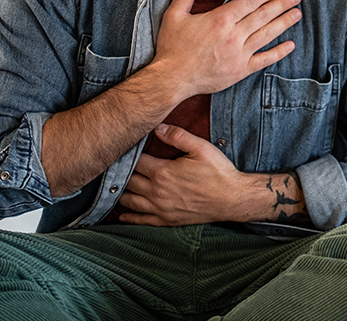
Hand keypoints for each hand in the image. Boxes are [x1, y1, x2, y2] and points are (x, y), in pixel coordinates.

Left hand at [118, 124, 250, 225]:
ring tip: (115, 186)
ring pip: (130, 201)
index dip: (128, 154)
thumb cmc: (218, 173)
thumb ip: (177, 136)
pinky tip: (122, 214)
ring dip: (120, 193)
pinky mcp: (167, 220)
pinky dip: (129, 217)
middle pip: (128, 182)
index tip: (124, 149)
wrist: (232, 199)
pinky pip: (141, 220)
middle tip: (115, 166)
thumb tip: (158, 127)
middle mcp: (157, 192)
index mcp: (163, 173)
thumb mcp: (201, 148)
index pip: (135, 162)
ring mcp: (160, 208)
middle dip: (121, 173)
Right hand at [154, 0, 300, 99]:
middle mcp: (233, 35)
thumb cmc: (172, 48)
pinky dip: (278, 52)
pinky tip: (290, 45)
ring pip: (267, 35)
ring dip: (284, 23)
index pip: (250, 2)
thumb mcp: (174, 15)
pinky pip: (264, 60)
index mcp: (220, 19)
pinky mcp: (241, 71)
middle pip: (263, 16)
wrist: (172, 79)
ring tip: (297, 14)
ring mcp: (239, 54)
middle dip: (281, 4)